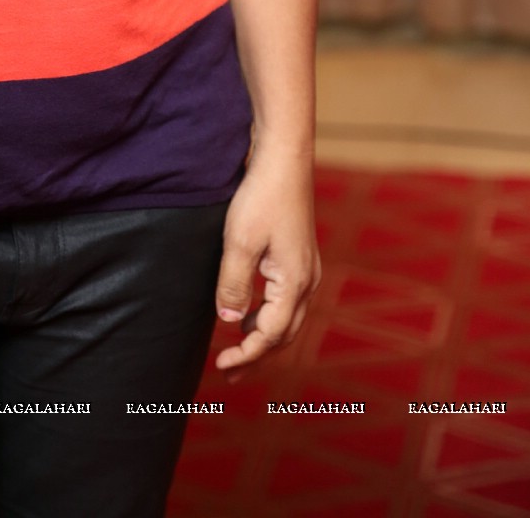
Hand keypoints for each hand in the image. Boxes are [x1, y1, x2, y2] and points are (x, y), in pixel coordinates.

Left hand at [212, 148, 320, 371]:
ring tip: (236, 348)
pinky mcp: (299, 256)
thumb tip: (229, 321)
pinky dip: (268, 315)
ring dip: (263, 336)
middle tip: (229, 372)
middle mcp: (307, 281)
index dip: (246, 354)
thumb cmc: (262, 196)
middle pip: (284, 334)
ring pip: (287, 318)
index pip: (270, 335)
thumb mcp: (239, 241)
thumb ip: (234, 284)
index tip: (221, 365)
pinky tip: (249, 312)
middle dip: (257, 355)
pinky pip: (287, 300)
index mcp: (295, 283)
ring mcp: (307, 268)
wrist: (283, 158)